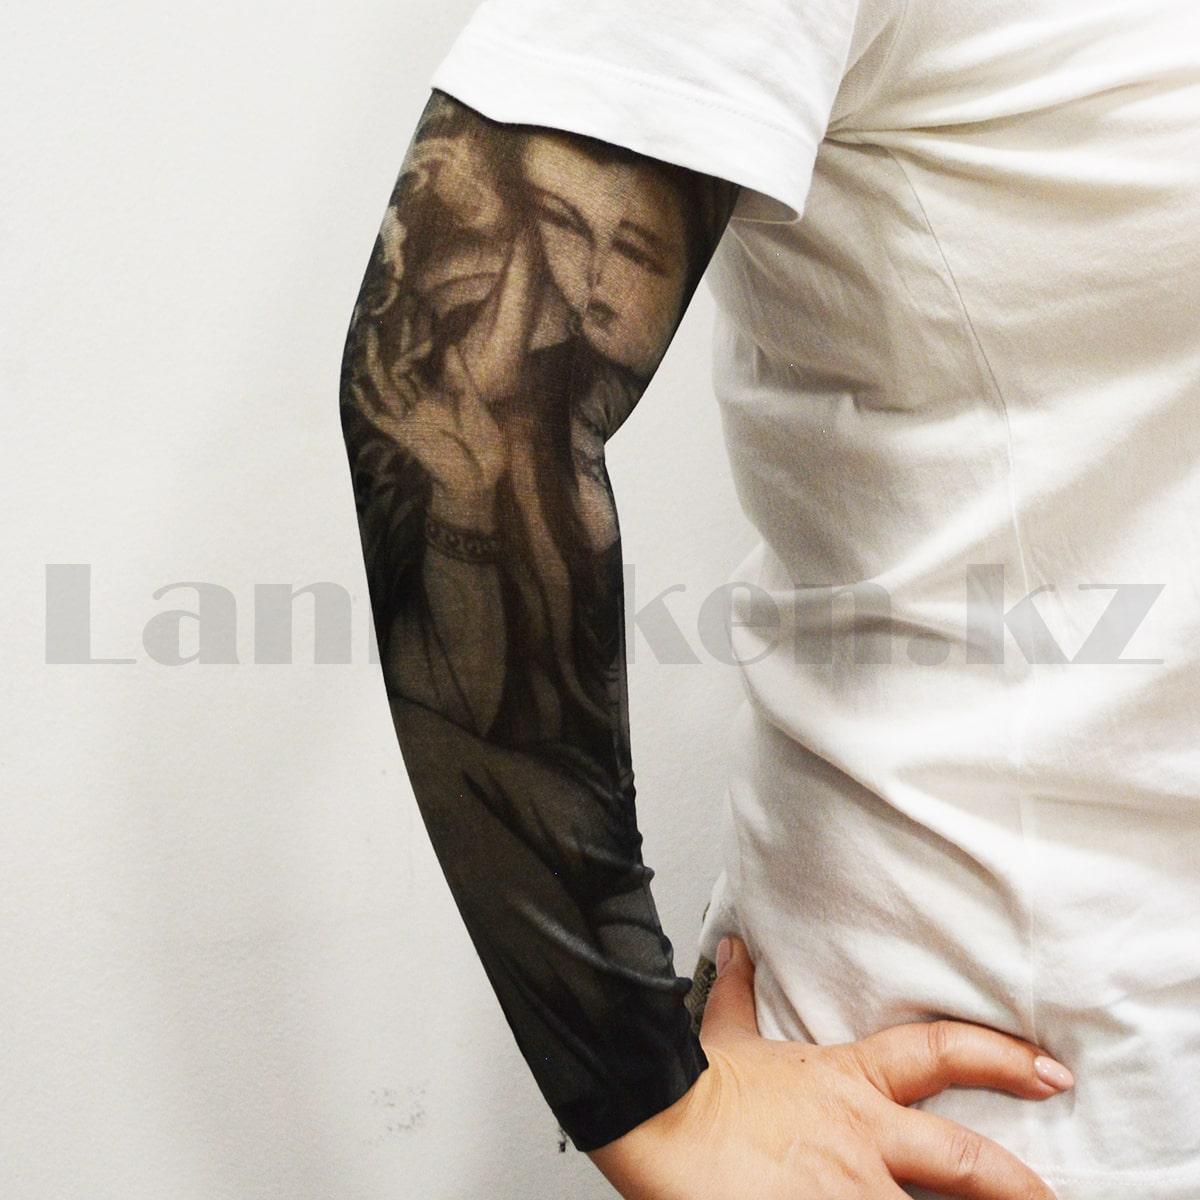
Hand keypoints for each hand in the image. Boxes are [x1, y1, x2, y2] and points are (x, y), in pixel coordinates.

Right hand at [353, 333, 507, 515]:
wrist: (482, 480)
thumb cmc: (484, 446)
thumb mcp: (475, 404)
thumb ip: (459, 377)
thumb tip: (449, 344)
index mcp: (438, 396)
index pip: (421, 362)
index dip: (417, 341)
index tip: (421, 319)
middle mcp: (420, 405)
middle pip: (399, 369)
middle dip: (394, 344)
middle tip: (386, 316)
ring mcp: (411, 419)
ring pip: (386, 386)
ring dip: (378, 363)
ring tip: (371, 337)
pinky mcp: (405, 436)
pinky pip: (379, 419)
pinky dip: (366, 405)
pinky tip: (355, 386)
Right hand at [587, 935, 1071, 1199]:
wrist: (658, 1115)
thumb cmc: (696, 1086)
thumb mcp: (725, 1035)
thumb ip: (739, 995)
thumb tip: (735, 951)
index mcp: (847, 1082)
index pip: (940, 1052)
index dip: (1002, 1057)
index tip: (1047, 1069)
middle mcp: (863, 1135)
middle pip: (966, 1160)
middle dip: (1020, 1186)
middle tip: (1054, 1199)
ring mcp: (851, 1187)